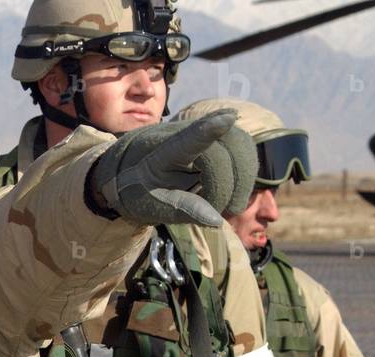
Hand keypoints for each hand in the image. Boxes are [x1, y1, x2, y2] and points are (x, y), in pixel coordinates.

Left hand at [89, 109, 256, 227]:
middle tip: (227, 210)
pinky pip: (242, 147)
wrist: (130, 167)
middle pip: (226, 146)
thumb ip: (184, 210)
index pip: (186, 139)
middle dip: (234, 182)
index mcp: (161, 153)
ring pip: (240, 143)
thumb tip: (217, 221)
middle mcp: (183, 134)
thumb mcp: (153, 206)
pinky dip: (244, 171)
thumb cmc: (139, 189)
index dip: (207, 129)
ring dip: (244, 176)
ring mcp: (201, 130)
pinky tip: (231, 191)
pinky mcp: (216, 134)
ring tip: (229, 204)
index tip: (227, 118)